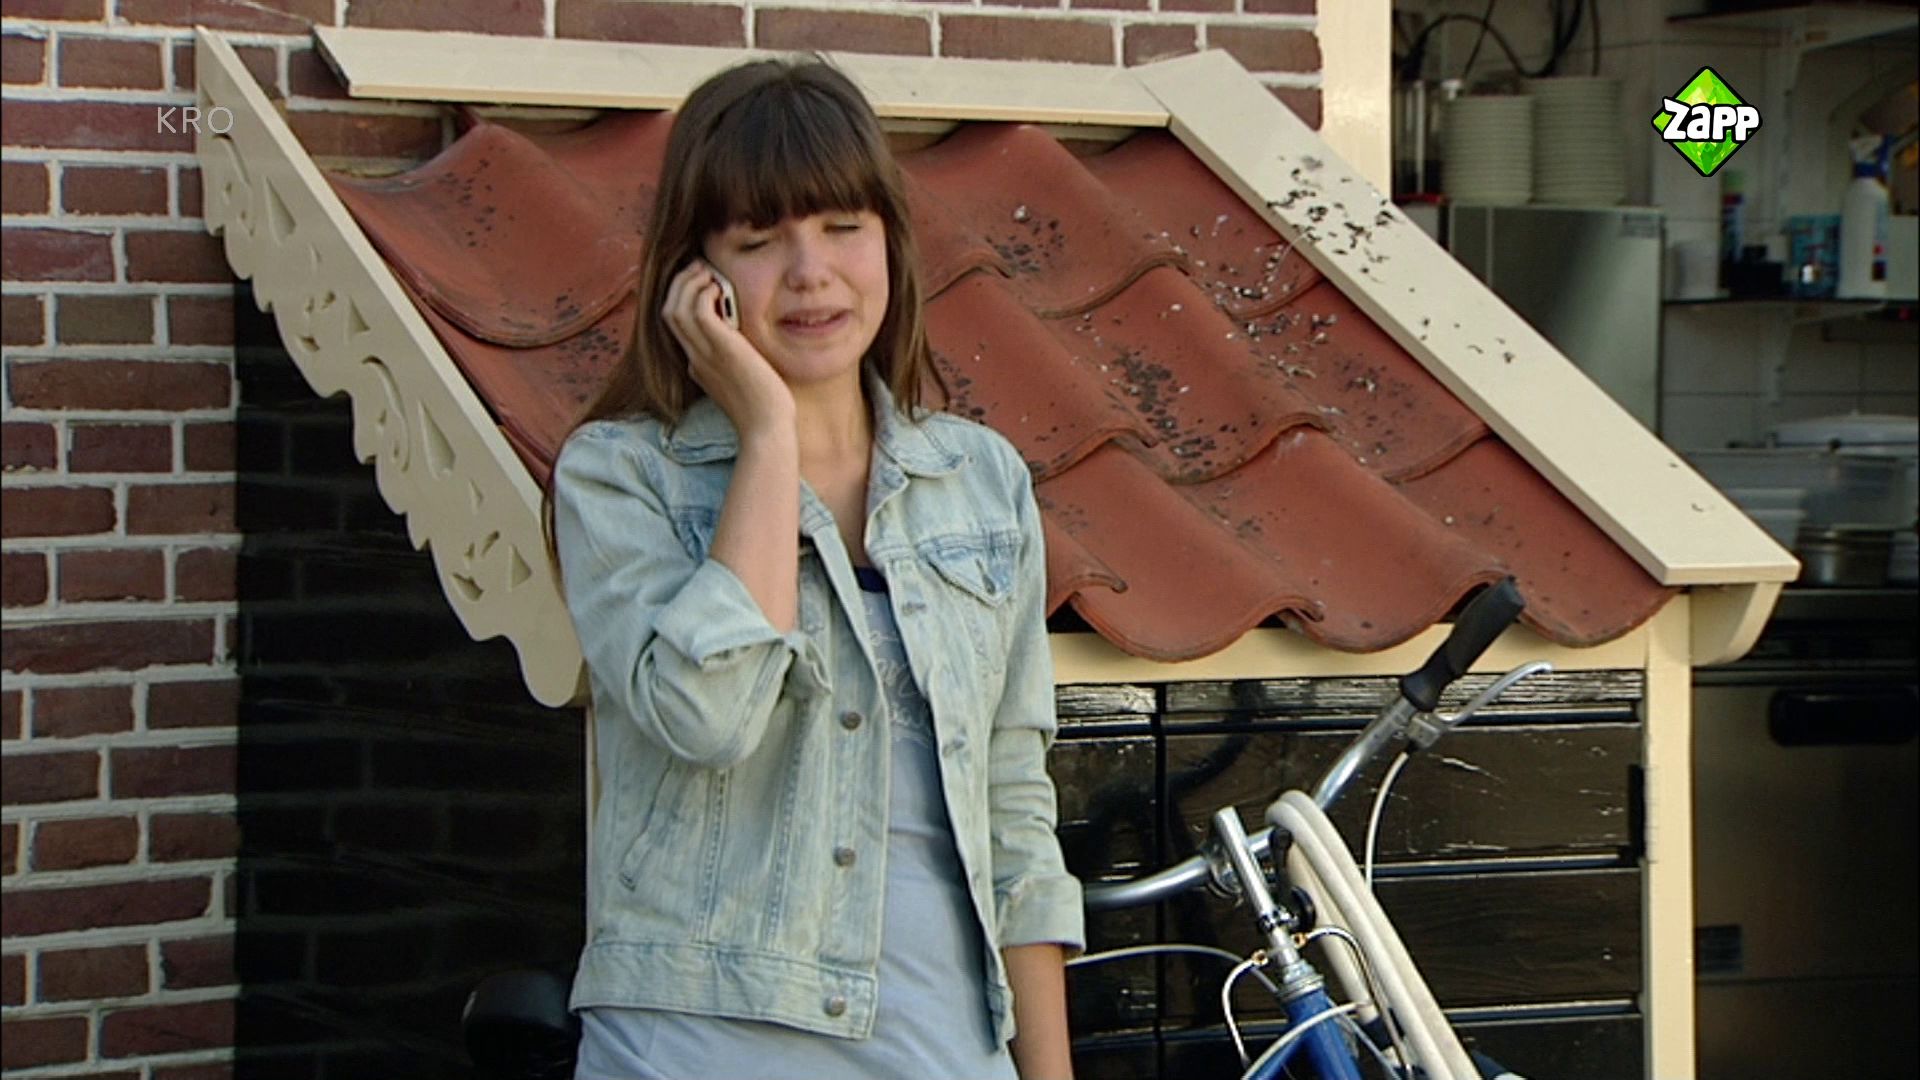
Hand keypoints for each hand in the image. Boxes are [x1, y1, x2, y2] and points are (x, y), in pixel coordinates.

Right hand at [662, 260, 794, 434]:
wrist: (767, 427)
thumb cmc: (765, 407)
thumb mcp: (745, 379)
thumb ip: (738, 359)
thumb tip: (745, 340)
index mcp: (698, 365)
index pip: (677, 326)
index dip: (683, 299)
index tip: (701, 283)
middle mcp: (695, 358)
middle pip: (668, 312)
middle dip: (680, 284)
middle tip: (700, 268)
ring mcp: (704, 354)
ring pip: (675, 308)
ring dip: (688, 283)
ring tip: (707, 271)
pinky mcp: (720, 349)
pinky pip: (697, 310)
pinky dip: (702, 293)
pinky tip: (720, 288)